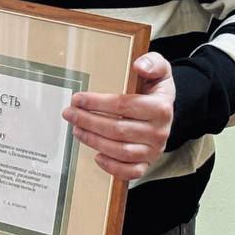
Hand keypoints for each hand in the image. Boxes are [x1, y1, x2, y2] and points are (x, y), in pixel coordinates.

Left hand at [63, 53, 174, 180]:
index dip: (97, 103)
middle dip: (88, 121)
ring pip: (121, 151)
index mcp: (161, 108)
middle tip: (69, 113)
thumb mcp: (159, 69)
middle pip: (118, 130)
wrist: (165, 107)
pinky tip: (96, 156)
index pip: (123, 106)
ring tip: (76, 129)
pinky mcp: (148, 162)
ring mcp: (154, 150)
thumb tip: (140, 65)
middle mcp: (159, 132)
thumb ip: (152, 63)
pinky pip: (131, 171)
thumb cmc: (155, 87)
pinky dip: (112, 167)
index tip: (77, 98)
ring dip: (94, 141)